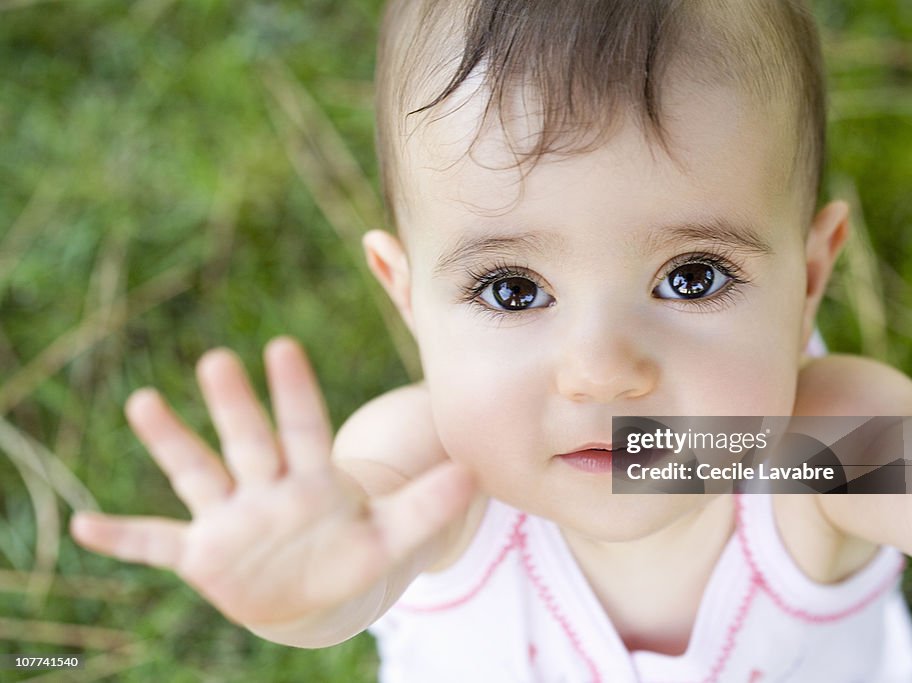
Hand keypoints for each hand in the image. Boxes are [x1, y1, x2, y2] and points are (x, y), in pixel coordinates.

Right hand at [71, 337, 473, 628]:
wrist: (316, 594)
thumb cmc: (354, 553)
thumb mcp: (392, 533)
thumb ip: (427, 503)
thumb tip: (474, 472)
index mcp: (312, 475)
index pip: (304, 427)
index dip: (295, 393)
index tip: (282, 348)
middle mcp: (266, 485)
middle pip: (249, 439)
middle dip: (235, 406)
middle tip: (217, 361)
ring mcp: (231, 517)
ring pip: (199, 473)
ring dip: (171, 444)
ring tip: (143, 403)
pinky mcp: (204, 553)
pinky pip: (158, 543)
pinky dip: (126, 538)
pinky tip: (86, 525)